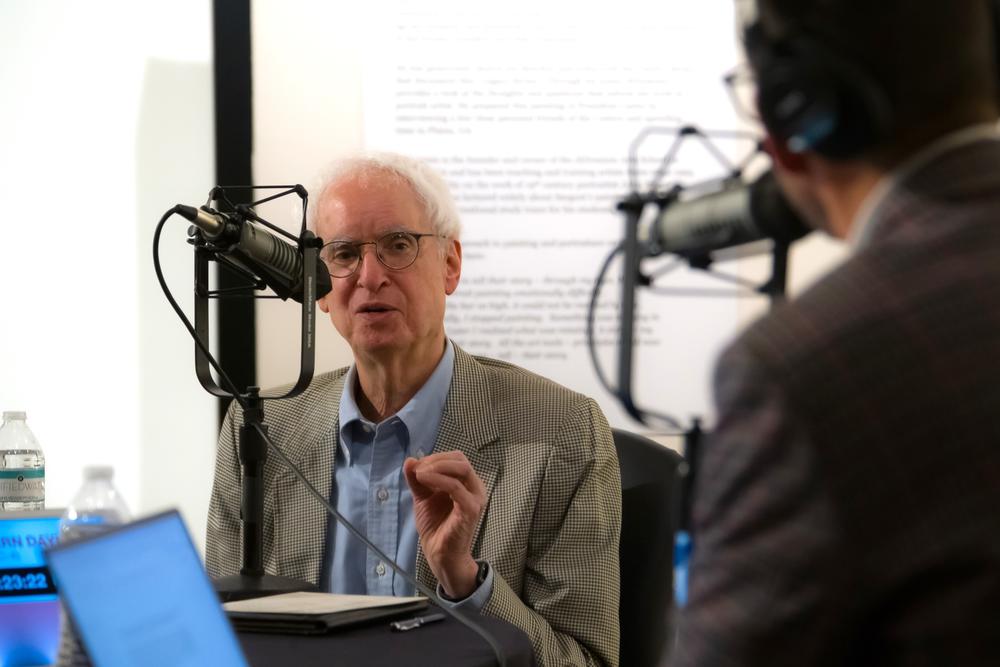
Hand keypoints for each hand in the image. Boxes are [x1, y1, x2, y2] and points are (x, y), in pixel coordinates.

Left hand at [403, 451, 485, 598]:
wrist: (438, 553)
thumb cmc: (435, 525)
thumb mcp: (423, 497)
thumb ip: (417, 479)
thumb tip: (410, 459)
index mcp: (466, 483)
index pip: (456, 458)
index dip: (436, 457)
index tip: (416, 466)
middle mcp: (475, 488)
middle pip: (461, 460)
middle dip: (437, 460)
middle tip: (418, 469)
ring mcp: (475, 498)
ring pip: (462, 469)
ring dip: (437, 467)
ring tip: (419, 474)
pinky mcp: (471, 510)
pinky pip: (456, 488)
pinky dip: (439, 480)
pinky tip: (423, 480)